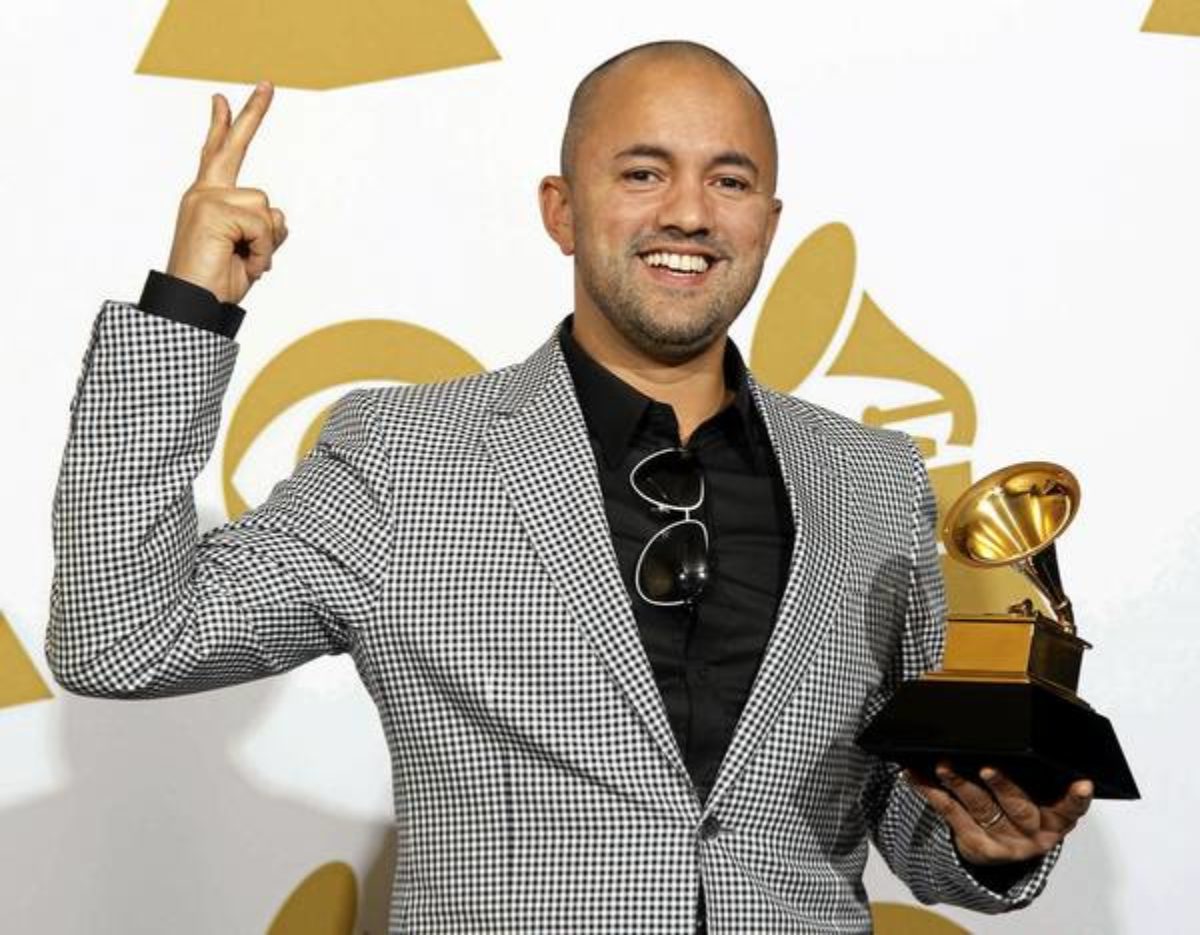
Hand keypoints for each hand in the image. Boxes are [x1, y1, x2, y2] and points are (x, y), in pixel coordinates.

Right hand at [165, 81, 288, 304]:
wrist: (194, 305)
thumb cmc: (218, 283)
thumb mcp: (249, 251)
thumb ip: (262, 227)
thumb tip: (276, 216)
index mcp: (207, 199)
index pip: (216, 155)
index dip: (222, 126)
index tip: (223, 98)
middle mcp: (203, 193)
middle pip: (232, 147)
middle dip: (252, 115)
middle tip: (267, 83)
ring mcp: (205, 198)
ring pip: (267, 207)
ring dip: (268, 243)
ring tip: (247, 262)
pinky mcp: (213, 209)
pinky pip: (264, 224)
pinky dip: (264, 250)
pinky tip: (246, 264)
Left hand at [906, 761, 1092, 864]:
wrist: (1001, 848)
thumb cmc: (1022, 807)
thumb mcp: (1039, 794)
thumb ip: (1037, 768)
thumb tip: (1020, 719)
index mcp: (1056, 819)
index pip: (1071, 808)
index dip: (1077, 797)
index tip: (1083, 782)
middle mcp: (1034, 833)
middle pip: (1019, 808)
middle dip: (1003, 786)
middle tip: (988, 767)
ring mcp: (1005, 842)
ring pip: (981, 809)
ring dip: (960, 784)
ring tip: (944, 765)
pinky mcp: (976, 845)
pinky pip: (950, 814)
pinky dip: (931, 791)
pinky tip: (915, 774)